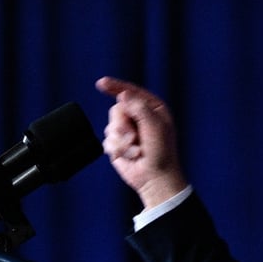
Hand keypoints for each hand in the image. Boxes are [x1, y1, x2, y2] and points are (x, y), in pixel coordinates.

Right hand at [95, 76, 187, 208]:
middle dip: (122, 125)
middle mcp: (139, 116)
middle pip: (117, 109)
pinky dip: (117, 149)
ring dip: (121, 140)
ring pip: (111, 125)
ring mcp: (128, 129)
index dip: (116, 86)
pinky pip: (107, 139)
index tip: (101, 83)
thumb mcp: (154, 126)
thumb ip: (139, 108)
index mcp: (152, 108)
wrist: (154, 178)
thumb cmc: (161, 152)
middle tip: (133, 138)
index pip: (131, 92)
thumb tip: (122, 95)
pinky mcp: (119, 143)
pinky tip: (129, 156)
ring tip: (135, 150)